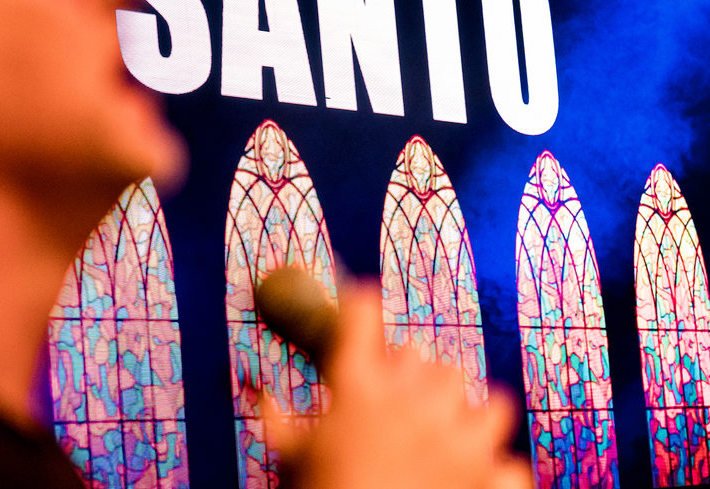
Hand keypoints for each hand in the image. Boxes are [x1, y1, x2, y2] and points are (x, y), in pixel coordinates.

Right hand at [264, 281, 532, 488]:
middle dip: (414, 374)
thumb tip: (261, 393)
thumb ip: (278, 421)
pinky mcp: (488, 479)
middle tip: (400, 397)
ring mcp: (457, 440)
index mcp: (357, 390)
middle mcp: (411, 403)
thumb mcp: (289, 459)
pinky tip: (478, 482)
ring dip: (470, 414)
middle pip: (427, 357)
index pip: (360, 314)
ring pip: (488, 400)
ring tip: (454, 433)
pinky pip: (510, 464)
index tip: (362, 300)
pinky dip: (497, 476)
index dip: (361, 302)